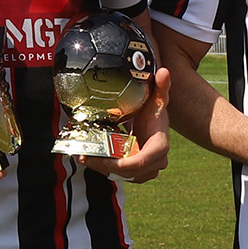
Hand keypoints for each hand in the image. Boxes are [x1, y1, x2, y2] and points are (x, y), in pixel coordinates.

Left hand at [80, 67, 171, 183]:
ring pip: (123, 176)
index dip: (122, 165)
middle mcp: (156, 162)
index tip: (102, 159)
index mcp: (160, 146)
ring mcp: (147, 170)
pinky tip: (91, 159)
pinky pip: (121, 176)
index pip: (141, 162)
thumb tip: (164, 71)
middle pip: (128, 172)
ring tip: (84, 158)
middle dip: (105, 167)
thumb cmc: (155, 112)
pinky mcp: (137, 174)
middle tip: (84, 157)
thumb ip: (161, 86)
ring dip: (103, 169)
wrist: (155, 125)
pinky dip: (105, 169)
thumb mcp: (157, 99)